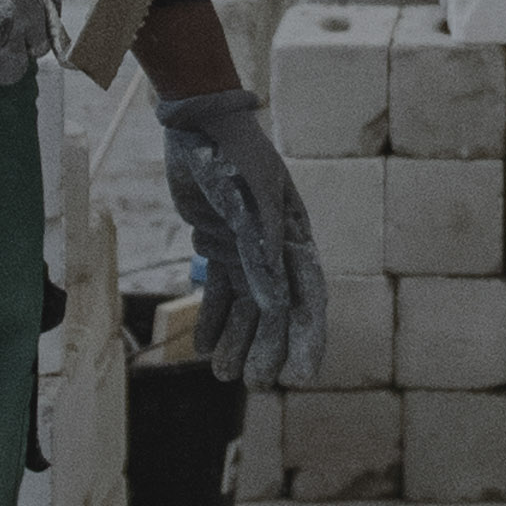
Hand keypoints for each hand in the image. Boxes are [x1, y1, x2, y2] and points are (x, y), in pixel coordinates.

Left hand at [154, 87, 325, 384]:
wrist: (198, 120)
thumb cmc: (232, 153)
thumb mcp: (250, 198)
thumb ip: (261, 249)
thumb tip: (274, 303)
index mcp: (294, 234)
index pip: (307, 296)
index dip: (307, 337)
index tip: (303, 374)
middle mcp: (275, 245)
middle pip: (276, 309)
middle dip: (268, 347)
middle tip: (259, 384)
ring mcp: (247, 245)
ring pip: (247, 304)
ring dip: (238, 339)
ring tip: (225, 375)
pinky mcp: (218, 241)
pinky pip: (219, 288)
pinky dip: (213, 317)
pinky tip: (203, 346)